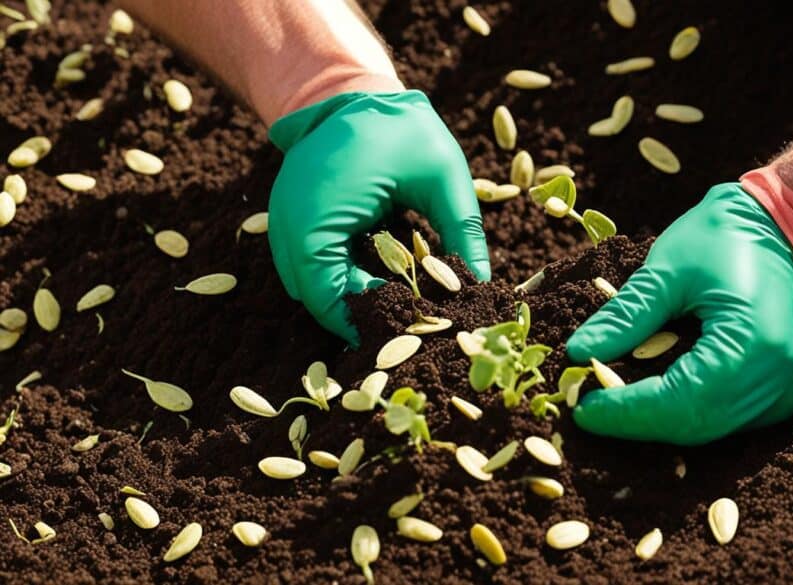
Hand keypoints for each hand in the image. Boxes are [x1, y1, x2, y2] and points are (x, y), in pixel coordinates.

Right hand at [267, 90, 489, 344]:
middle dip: (358, 312)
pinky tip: (377, 277)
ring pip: (307, 284)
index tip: (407, 324)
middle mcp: (290, 222)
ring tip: (395, 304)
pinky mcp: (291, 219)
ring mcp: (284, 220)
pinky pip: (308, 263)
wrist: (352, 89)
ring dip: (346, 295)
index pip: (327, 294)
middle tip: (404, 323)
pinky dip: (338, 275)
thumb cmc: (399, 127)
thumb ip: (462, 231)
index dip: (364, 318)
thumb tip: (481, 283)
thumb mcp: (443, 175)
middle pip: (314, 296)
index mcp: (320, 212)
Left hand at [566, 183, 792, 444]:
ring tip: (609, 403)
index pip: (681, 401)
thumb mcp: (666, 271)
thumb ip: (625, 318)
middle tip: (586, 408)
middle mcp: (779, 380)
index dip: (627, 411)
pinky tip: (645, 398)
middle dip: (636, 421)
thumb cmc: (724, 238)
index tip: (582, 408)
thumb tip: (578, 354)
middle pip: (695, 424)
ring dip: (655, 421)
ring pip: (707, 429)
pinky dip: (680, 413)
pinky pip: (723, 419)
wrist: (781, 228)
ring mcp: (784, 393)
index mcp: (753, 344)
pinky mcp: (779, 395)